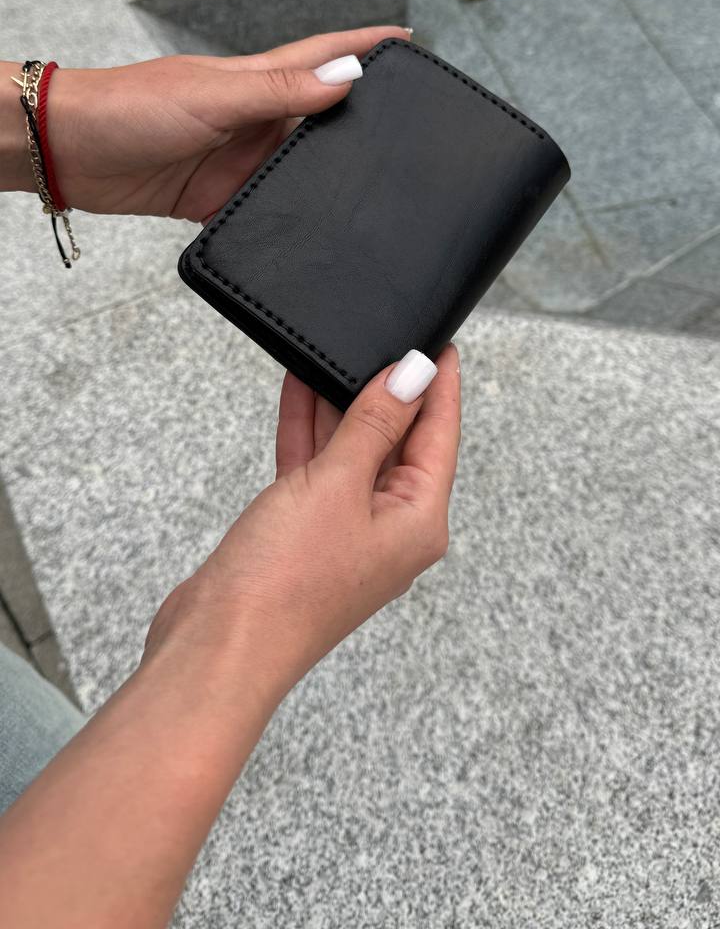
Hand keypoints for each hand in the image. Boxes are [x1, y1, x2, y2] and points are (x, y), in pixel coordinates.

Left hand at [45, 26, 408, 220]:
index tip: (410, 43)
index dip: (366, 48)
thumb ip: (279, 93)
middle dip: (364, 120)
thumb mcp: (212, 96)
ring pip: (298, 168)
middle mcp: (253, 118)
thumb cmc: (128, 107)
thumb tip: (345, 81)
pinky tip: (313, 228)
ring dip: (329, 176)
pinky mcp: (217, 198)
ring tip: (374, 189)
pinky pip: (264, 209)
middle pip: (321, 117)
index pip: (324, 57)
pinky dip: (287, 218)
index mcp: (255, 80)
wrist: (68, 152)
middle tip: (412, 131)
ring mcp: (237, 159)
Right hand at [146, 345, 460, 698]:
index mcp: (418, 521)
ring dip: (341, 406)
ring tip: (335, 352)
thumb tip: (412, 374)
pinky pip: (316, 470)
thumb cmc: (286, 582)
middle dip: (386, 392)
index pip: (440, 436)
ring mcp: (346, 532)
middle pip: (399, 443)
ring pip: (353, 452)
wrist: (219, 645)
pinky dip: (308, 433)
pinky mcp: (305, 534)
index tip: (440, 342)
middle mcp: (390, 529)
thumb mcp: (339, 483)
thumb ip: (375, 423)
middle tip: (384, 338)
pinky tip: (299, 391)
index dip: (440, 386)